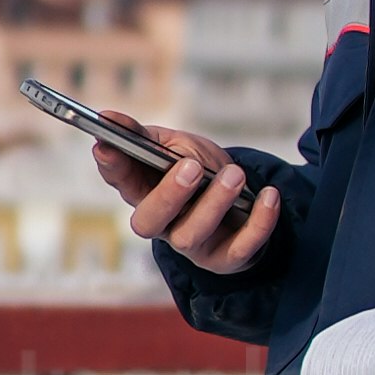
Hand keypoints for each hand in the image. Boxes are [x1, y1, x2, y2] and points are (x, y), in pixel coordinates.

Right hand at [96, 122, 278, 272]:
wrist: (241, 200)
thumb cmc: (202, 171)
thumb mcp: (176, 146)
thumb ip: (146, 136)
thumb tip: (107, 116)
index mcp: (144, 191)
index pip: (120, 180)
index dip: (111, 166)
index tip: (106, 144)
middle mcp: (163, 222)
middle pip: (149, 220)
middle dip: (168, 194)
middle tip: (191, 166)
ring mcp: (192, 244)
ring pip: (191, 234)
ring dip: (214, 203)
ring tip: (234, 174)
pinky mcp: (224, 258)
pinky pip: (239, 248)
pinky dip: (257, 222)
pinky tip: (268, 196)